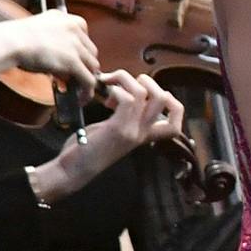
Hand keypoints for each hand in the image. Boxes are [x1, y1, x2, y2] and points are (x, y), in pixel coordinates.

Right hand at [0, 11, 99, 92]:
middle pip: (91, 52)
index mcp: (67, 18)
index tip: (75, 61)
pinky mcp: (73, 61)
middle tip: (74, 77)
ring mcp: (76, 45)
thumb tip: (62, 65)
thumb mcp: (41, 33)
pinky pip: (88, 80)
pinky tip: (81, 98)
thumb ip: (55, 43)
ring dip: (85, 78)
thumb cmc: (17, 39)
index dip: (80, 52)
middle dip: (84, 65)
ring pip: (92, 66)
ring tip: (76, 89)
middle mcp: (75, 28)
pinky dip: (87, 92)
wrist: (10, 42)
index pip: (84, 37)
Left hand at [24, 70, 184, 202]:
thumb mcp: (113, 133)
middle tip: (124, 83)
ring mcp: (132, 131)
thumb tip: (123, 93)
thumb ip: (124, 117)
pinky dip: (115, 89)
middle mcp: (142, 133)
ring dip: (124, 79)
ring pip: (143, 92)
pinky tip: (103, 96)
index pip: (175, 124)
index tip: (149, 93)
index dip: (173, 102)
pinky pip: (126, 99)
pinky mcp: (118, 129)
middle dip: (146, 79)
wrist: (75, 171)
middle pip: (164, 98)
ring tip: (109, 84)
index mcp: (144, 135)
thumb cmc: (88, 149)